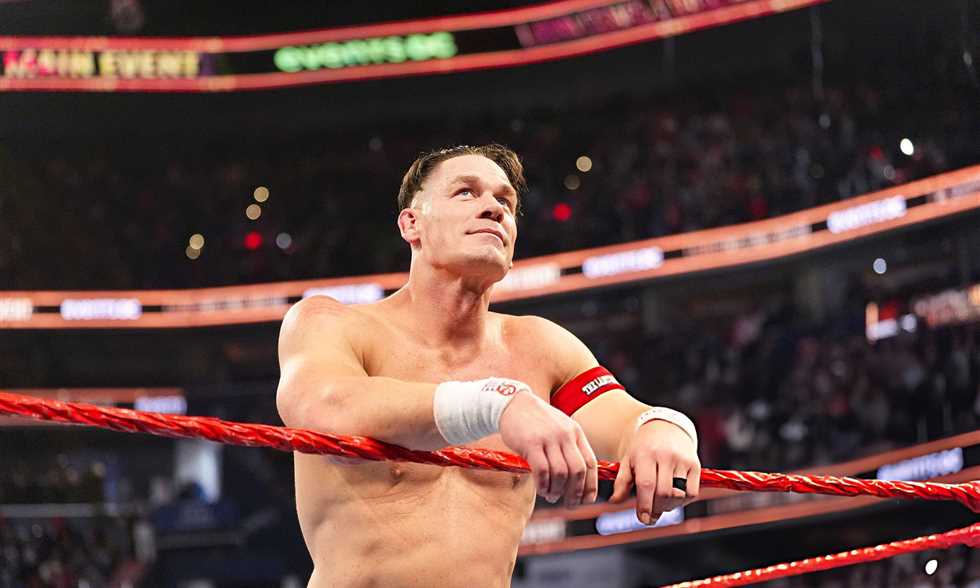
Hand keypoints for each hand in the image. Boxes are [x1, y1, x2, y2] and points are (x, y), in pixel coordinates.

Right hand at [499, 389, 598, 506]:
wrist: (513, 403)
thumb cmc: (536, 420)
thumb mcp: (560, 428)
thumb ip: (570, 447)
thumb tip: (578, 478)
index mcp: (575, 432)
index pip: (590, 463)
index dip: (591, 485)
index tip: (587, 500)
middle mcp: (565, 435)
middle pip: (578, 470)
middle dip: (575, 492)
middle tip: (570, 504)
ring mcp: (548, 438)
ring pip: (560, 473)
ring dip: (557, 490)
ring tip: (552, 496)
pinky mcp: (531, 443)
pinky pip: (542, 470)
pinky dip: (543, 485)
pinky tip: (542, 489)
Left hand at [608, 419, 699, 524]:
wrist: (665, 426)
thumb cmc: (643, 447)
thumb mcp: (628, 460)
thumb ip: (621, 482)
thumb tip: (615, 501)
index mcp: (645, 454)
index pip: (646, 484)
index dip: (645, 505)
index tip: (643, 519)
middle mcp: (666, 456)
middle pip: (664, 493)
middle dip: (656, 508)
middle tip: (650, 514)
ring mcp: (682, 460)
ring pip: (679, 495)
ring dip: (669, 506)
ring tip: (660, 503)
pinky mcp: (695, 465)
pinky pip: (692, 493)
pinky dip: (682, 501)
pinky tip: (673, 498)